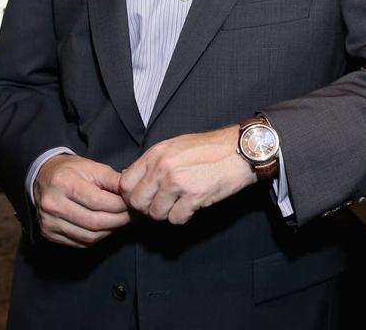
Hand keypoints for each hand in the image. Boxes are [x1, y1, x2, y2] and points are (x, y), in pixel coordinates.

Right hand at [34, 154, 130, 247]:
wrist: (44, 177)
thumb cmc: (71, 171)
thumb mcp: (92, 167)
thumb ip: (113, 180)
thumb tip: (132, 192)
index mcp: (63, 183)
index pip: (98, 201)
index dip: (120, 205)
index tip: (132, 204)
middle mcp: (53, 204)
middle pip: (94, 221)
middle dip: (119, 220)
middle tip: (132, 215)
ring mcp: (49, 222)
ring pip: (89, 236)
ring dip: (110, 230)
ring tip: (121, 221)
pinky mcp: (49, 233)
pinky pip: (80, 242)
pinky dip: (98, 237)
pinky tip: (106, 227)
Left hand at [119, 125, 255, 224]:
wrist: (241, 150)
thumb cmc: (210, 148)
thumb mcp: (175, 146)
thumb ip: (152, 163)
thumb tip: (130, 180)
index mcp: (156, 154)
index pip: (124, 183)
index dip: (131, 195)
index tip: (143, 197)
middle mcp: (163, 167)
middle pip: (137, 202)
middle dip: (147, 208)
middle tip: (161, 204)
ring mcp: (178, 182)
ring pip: (156, 213)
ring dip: (167, 213)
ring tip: (180, 203)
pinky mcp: (195, 196)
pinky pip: (176, 219)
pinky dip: (183, 216)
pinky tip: (192, 205)